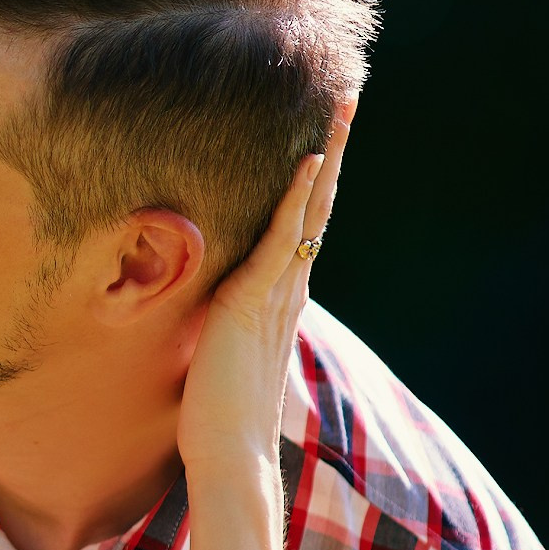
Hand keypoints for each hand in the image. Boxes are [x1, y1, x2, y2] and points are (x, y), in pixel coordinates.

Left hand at [177, 105, 352, 489]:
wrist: (229, 452)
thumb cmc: (217, 412)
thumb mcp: (216, 349)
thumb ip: (218, 320)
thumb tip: (202, 304)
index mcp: (278, 297)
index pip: (303, 223)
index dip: (314, 178)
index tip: (322, 132)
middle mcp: (286, 288)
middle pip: (317, 203)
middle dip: (331, 149)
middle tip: (346, 97)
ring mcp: (275, 293)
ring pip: (309, 210)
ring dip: (324, 156)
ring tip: (339, 108)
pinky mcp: (255, 302)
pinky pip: (283, 239)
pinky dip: (296, 199)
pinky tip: (308, 161)